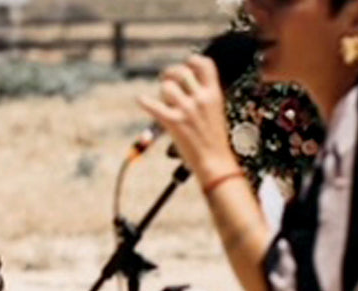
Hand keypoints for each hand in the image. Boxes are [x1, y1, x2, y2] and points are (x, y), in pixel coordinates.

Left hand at [136, 55, 242, 185]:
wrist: (215, 162)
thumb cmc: (215, 140)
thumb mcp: (217, 111)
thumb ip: (205, 95)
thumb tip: (189, 84)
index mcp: (214, 94)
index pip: (205, 64)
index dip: (193, 60)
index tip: (187, 64)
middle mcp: (200, 99)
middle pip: (181, 72)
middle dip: (171, 73)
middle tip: (167, 79)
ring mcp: (187, 110)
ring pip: (166, 87)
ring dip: (162, 91)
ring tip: (163, 99)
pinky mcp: (174, 123)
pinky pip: (153, 106)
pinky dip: (144, 102)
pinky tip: (141, 100)